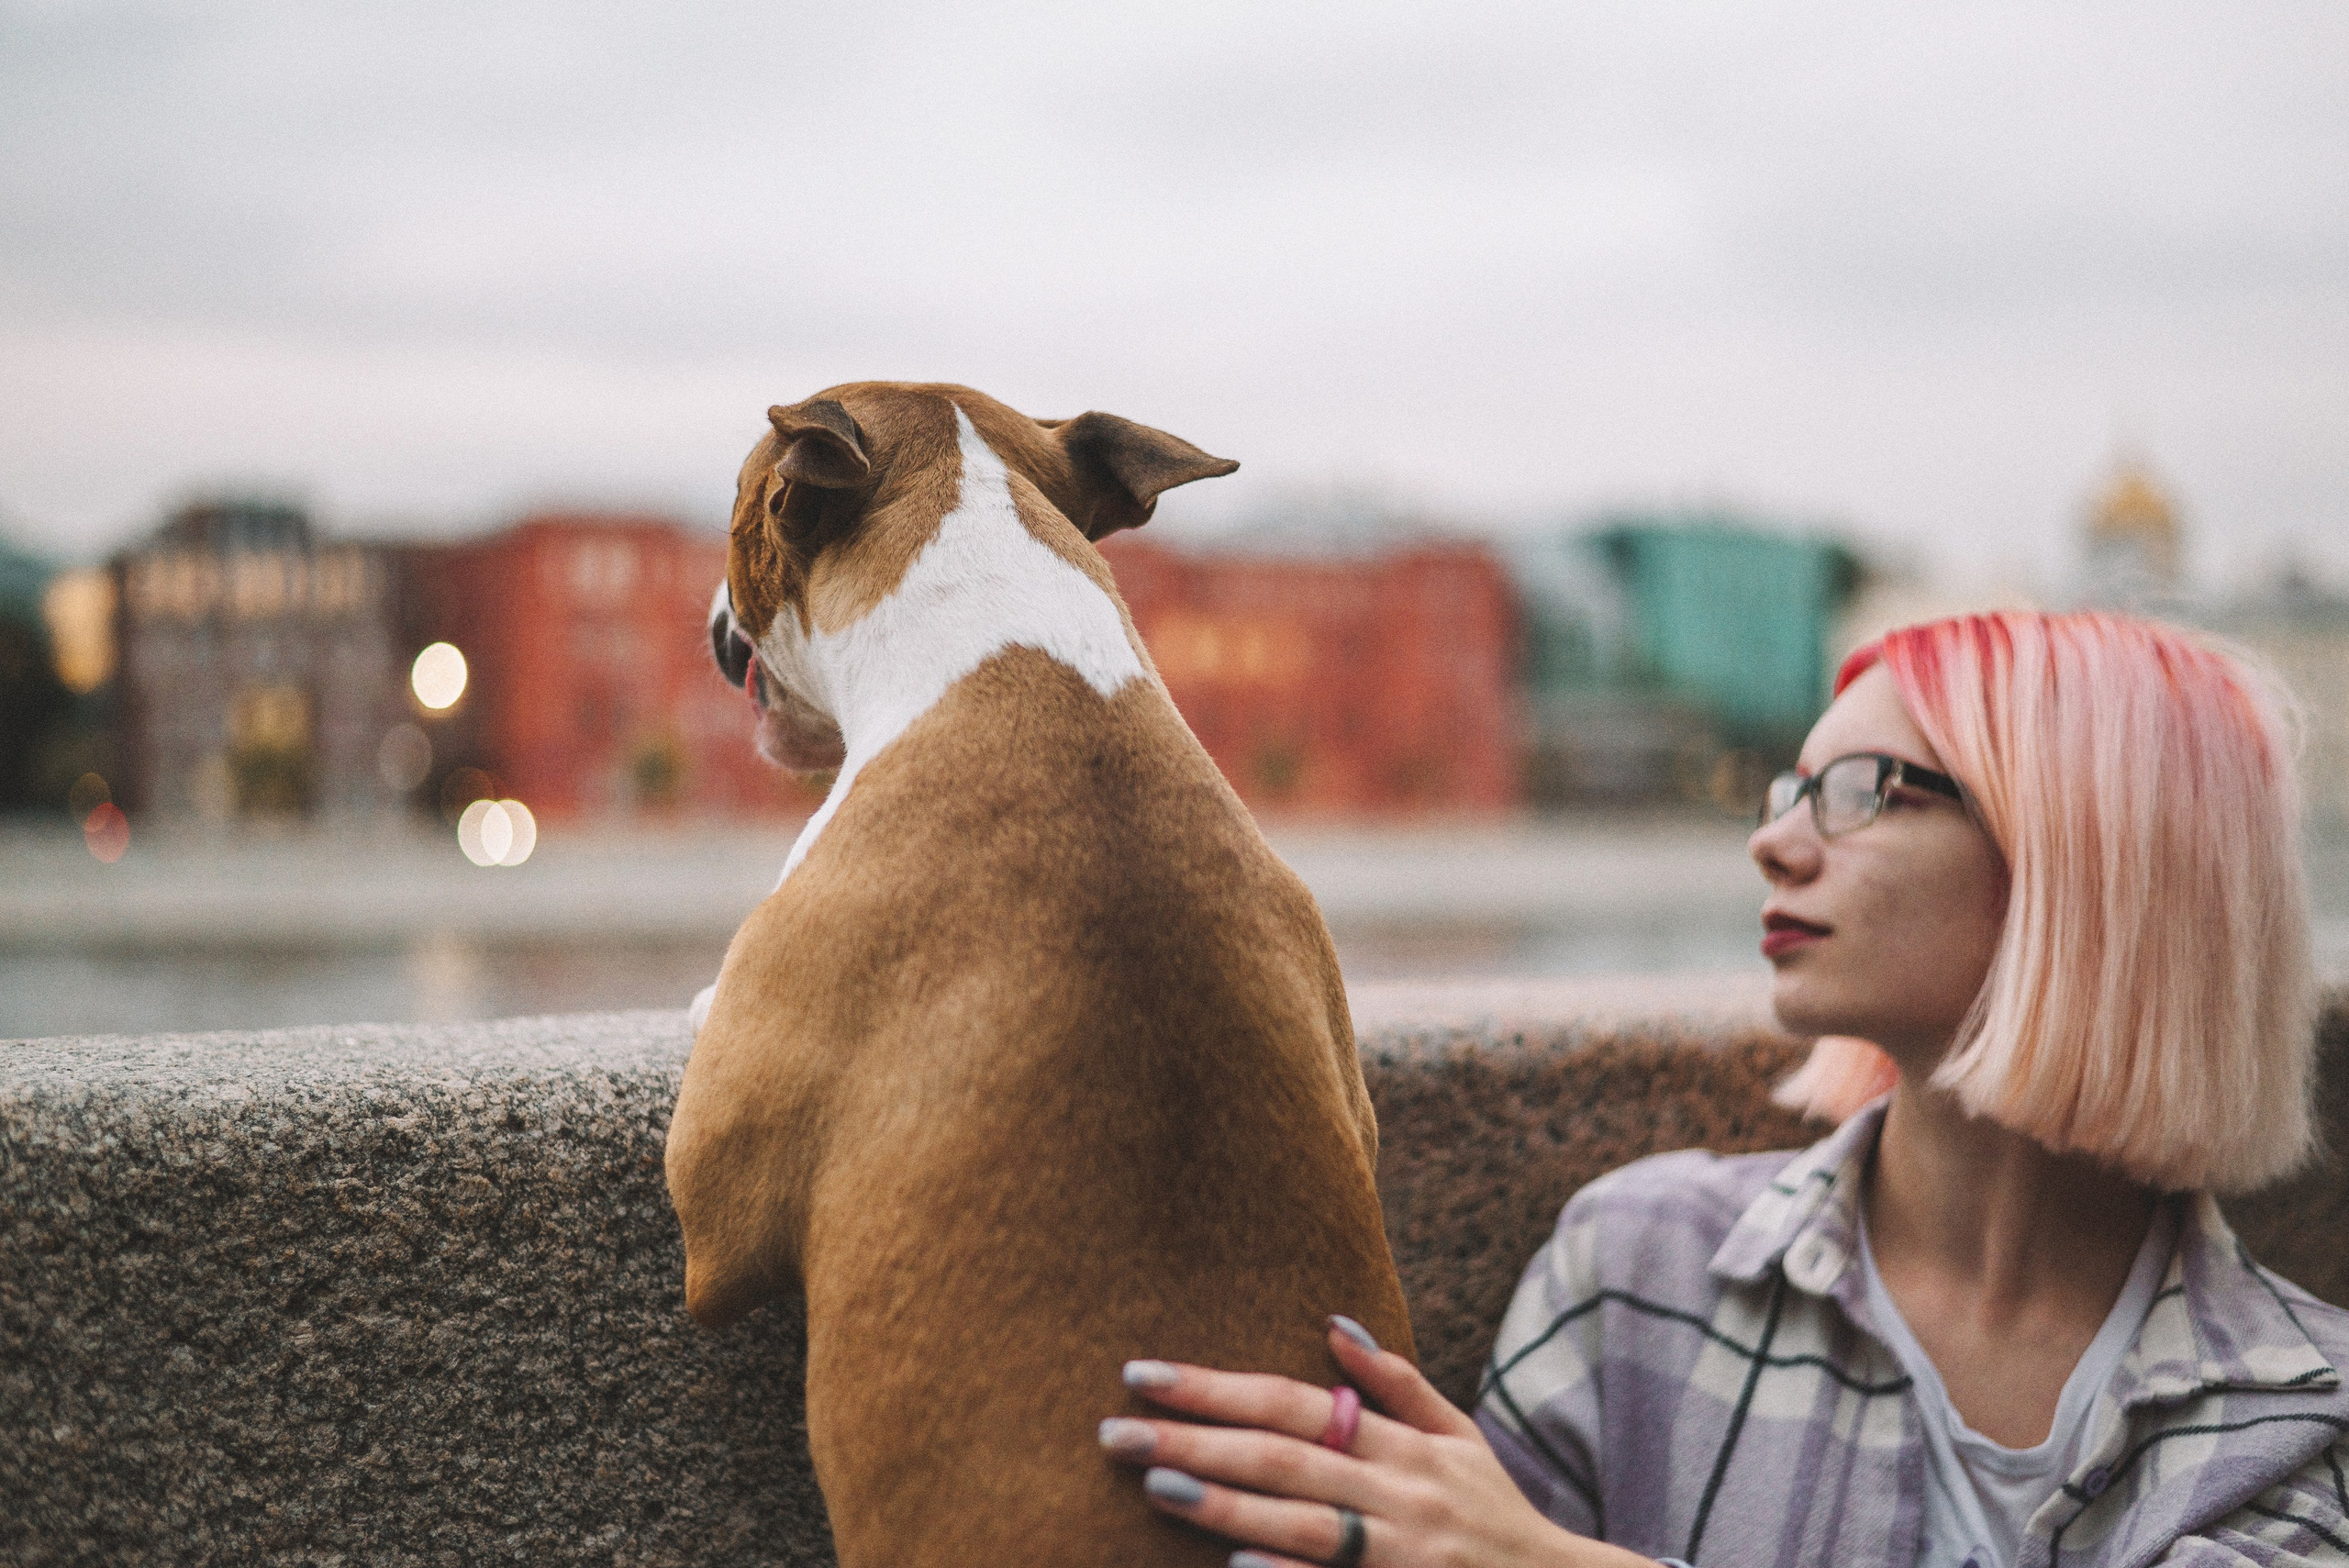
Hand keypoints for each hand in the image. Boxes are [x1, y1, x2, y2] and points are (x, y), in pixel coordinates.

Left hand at [1101, 1317, 1647, 1567]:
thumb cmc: (1495, 1516)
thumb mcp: (1459, 1439)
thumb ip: (1396, 1384)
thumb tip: (1332, 1323)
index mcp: (1403, 1446)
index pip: (1295, 1402)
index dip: (1218, 1387)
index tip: (1143, 1374)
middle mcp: (1399, 1492)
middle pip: (1286, 1456)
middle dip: (1198, 1439)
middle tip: (1117, 1429)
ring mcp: (1400, 1552)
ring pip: (1306, 1522)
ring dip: (1228, 1505)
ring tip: (1157, 1483)